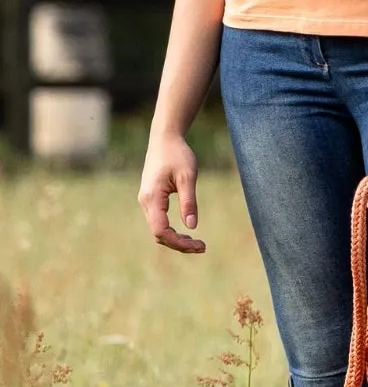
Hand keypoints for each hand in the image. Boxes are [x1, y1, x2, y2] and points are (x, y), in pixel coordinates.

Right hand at [139, 132, 205, 254]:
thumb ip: (189, 201)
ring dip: (176, 238)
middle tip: (202, 247)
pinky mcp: (151, 199)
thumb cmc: (178, 154)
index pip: (160, 230)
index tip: (198, 245)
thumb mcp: (188, 177)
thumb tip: (192, 226)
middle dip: (179, 243)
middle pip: (158, 233)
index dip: (177, 242)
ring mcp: (147, 201)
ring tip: (198, 244)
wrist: (164, 139)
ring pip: (158, 228)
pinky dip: (172, 230)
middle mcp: (145, 202)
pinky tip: (187, 232)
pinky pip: (159, 220)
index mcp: (152, 198)